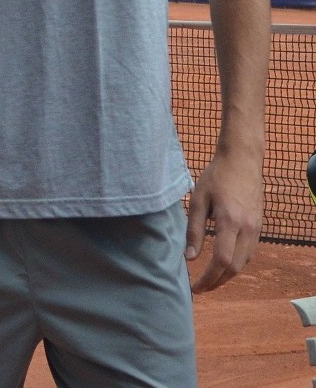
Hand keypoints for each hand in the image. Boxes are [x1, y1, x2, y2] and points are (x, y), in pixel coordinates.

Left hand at [185, 148, 263, 292]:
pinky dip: (237, 262)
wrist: (242, 160)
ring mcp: (256, 228)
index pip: (222, 261)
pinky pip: (249, 252)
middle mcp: (247, 229)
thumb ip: (194, 229)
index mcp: (230, 221)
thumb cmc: (216, 176)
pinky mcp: (259, 226)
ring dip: (227, 274)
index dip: (208, 278)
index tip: (195, 287)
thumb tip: (189, 258)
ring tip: (210, 278)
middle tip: (201, 287)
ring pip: (244, 262)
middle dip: (217, 282)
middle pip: (235, 268)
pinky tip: (224, 262)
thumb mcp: (199, 199)